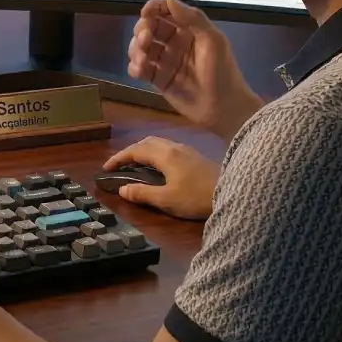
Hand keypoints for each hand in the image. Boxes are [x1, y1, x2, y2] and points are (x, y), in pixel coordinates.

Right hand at [101, 136, 218, 219]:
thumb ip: (143, 193)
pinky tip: (159, 167)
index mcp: (164, 155)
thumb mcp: (167, 199)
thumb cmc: (197, 197)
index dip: (118, 158)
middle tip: (120, 166)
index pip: (134, 150)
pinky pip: (168, 148)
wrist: (234, 191)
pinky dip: (156, 153)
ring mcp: (186, 150)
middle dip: (130, 151)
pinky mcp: (195, 156)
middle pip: (146, 142)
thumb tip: (122, 189)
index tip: (106, 168)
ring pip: (158, 143)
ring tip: (136, 166)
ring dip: (143, 151)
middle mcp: (174, 146)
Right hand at [128, 0, 262, 141]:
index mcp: (189, 29)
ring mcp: (165, 60)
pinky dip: (135, 66)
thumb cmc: (222, 71)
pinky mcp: (157, 79)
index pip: (166, 11)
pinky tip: (139, 70)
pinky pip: (139, 67)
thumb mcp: (213, 40)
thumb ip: (193, 18)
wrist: (223, 107)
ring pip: (141, 47)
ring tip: (143, 59)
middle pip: (149, 27)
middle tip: (146, 39)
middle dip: (143, 30)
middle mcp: (174, 42)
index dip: (153, 8)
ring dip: (136, 48)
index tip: (145, 13)